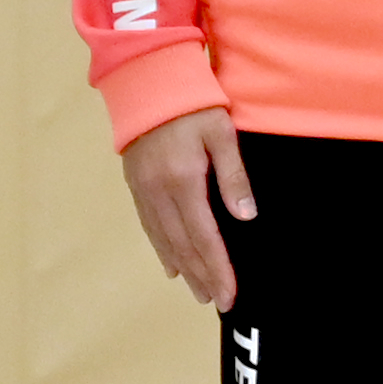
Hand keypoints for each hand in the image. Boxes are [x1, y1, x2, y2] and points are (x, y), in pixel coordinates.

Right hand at [120, 105, 252, 310]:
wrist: (146, 81)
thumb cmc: (192, 103)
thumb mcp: (222, 134)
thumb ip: (233, 176)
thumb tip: (246, 217)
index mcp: (183, 181)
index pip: (204, 238)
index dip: (218, 269)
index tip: (230, 294)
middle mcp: (158, 192)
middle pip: (183, 246)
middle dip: (202, 277)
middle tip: (219, 302)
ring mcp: (143, 190)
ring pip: (164, 240)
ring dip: (183, 268)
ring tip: (199, 290)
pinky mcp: (136, 185)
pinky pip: (150, 226)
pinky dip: (163, 248)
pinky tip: (172, 265)